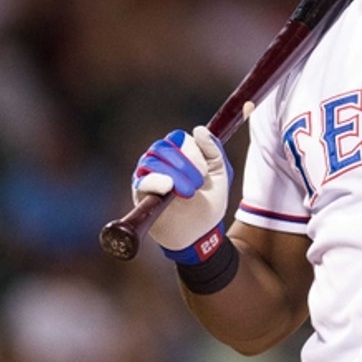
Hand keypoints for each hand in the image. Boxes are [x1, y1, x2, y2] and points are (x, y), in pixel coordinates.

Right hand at [131, 126, 232, 263]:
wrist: (201, 232)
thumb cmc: (210, 201)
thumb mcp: (220, 173)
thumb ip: (213, 150)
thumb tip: (199, 129)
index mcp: (180, 153)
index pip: (178, 138)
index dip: (192, 150)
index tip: (206, 170)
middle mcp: (161, 160)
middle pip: (163, 146)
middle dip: (184, 163)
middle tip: (198, 183)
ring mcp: (148, 175)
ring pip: (152, 160)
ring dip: (174, 174)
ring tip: (189, 192)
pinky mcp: (140, 193)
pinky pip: (142, 180)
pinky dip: (156, 181)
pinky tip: (168, 187)